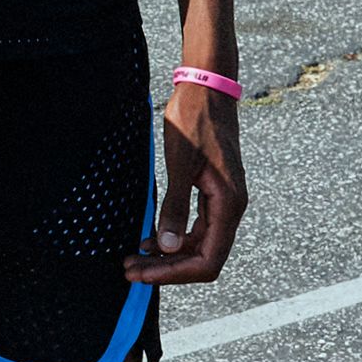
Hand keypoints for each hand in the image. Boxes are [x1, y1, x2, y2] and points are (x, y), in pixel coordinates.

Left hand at [126, 80, 247, 283]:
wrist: (207, 88)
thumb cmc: (194, 120)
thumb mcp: (179, 164)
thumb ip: (175, 207)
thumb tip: (168, 247)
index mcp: (228, 204)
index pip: (207, 260)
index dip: (175, 274)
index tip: (144, 273)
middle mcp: (231, 207)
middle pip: (203, 258)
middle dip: (167, 269)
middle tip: (130, 270)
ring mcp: (224, 201)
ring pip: (199, 245)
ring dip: (168, 256)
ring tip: (134, 259)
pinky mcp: (214, 193)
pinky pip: (196, 228)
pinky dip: (174, 238)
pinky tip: (150, 240)